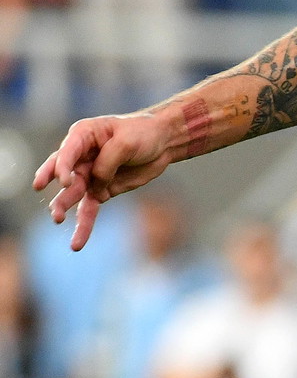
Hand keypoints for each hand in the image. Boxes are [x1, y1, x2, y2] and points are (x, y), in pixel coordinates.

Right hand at [34, 110, 178, 249]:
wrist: (162, 143)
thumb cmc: (143, 133)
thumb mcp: (127, 142)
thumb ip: (107, 161)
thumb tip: (95, 182)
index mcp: (83, 136)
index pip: (66, 152)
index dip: (62, 167)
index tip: (64, 182)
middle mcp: (80, 156)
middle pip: (63, 175)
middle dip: (58, 190)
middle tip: (54, 206)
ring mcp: (89, 175)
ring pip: (73, 194)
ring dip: (64, 207)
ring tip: (57, 219)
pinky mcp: (101, 190)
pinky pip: (88, 209)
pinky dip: (83, 225)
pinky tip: (76, 243)